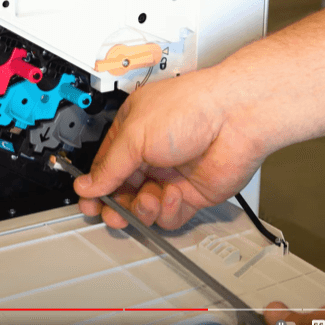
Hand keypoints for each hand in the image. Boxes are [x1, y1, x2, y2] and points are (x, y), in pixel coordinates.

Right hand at [73, 69, 268, 229]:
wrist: (237, 118)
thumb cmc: (191, 109)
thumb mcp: (135, 134)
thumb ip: (109, 166)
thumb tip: (88, 185)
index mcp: (132, 131)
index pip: (105, 165)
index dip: (95, 184)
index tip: (87, 200)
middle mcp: (151, 153)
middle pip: (122, 190)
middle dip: (114, 204)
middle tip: (110, 213)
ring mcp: (171, 174)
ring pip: (144, 207)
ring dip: (142, 208)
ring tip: (148, 200)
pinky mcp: (192, 193)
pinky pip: (169, 215)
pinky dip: (168, 210)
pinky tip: (174, 194)